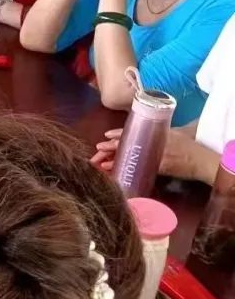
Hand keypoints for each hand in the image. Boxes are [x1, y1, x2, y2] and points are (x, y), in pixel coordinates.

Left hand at [92, 127, 216, 183]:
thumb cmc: (189, 146)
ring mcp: (154, 154)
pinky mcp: (157, 166)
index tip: (106, 134)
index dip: (118, 133)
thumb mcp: (174, 133)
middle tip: (98, 148)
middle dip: (111, 146)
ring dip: (113, 157)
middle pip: (127, 143)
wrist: (201, 160)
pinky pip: (136, 167)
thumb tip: (145, 130)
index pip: (133, 131)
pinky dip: (122, 166)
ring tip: (99, 159)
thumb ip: (159, 131)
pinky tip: (111, 168)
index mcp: (156, 131)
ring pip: (129, 154)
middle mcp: (153, 141)